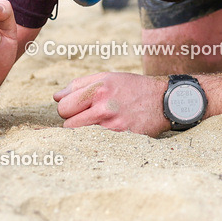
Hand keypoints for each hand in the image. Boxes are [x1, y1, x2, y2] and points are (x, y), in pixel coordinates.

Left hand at [54, 72, 168, 134]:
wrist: (165, 101)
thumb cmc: (134, 87)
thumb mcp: (109, 77)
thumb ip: (80, 84)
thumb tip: (56, 97)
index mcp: (100, 88)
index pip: (63, 106)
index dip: (68, 107)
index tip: (78, 107)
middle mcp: (104, 107)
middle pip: (67, 124)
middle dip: (74, 120)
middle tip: (89, 116)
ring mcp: (112, 125)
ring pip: (80, 136)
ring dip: (85, 131)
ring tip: (99, 123)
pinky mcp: (121, 139)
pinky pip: (96, 143)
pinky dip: (98, 139)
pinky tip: (110, 131)